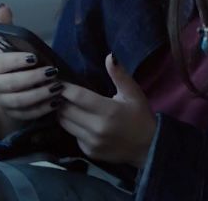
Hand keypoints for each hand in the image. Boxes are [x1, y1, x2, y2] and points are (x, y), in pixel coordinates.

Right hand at [0, 4, 61, 136]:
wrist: (8, 88)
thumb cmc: (12, 61)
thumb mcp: (8, 44)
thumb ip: (6, 27)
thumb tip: (3, 7)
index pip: (2, 63)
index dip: (17, 61)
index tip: (35, 57)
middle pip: (12, 84)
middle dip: (34, 79)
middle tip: (53, 73)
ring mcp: (2, 101)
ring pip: (21, 101)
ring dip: (40, 95)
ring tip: (58, 88)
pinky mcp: (14, 114)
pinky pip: (28, 114)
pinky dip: (42, 109)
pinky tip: (56, 102)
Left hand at [56, 53, 155, 167]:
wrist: (148, 147)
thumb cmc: (141, 116)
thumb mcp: (134, 93)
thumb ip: (119, 75)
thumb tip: (109, 56)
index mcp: (108, 111)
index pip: (77, 97)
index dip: (65, 88)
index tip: (58, 81)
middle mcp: (97, 128)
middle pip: (66, 111)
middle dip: (60, 100)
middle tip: (58, 91)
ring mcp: (91, 142)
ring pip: (65, 124)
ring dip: (63, 112)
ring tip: (64, 103)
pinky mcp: (89, 152)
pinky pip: (73, 135)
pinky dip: (72, 126)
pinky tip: (78, 120)